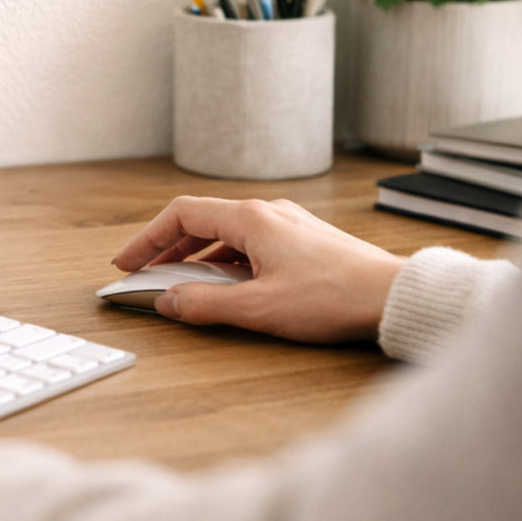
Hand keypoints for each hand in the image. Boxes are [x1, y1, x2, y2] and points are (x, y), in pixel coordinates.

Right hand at [111, 197, 404, 343]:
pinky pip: (249, 244)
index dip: (147, 238)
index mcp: (250, 218)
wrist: (394, 296)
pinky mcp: (302, 242)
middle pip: (200, 221)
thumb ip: (205, 305)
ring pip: (225, 233)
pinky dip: (224, 261)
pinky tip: (226, 286)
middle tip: (144, 272)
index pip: (181, 214)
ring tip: (180, 282)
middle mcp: (266, 212)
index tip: (127, 261)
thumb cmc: (334, 297)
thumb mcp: (259, 308)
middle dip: (167, 248)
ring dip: (196, 256)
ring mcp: (286, 224)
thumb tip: (167, 302)